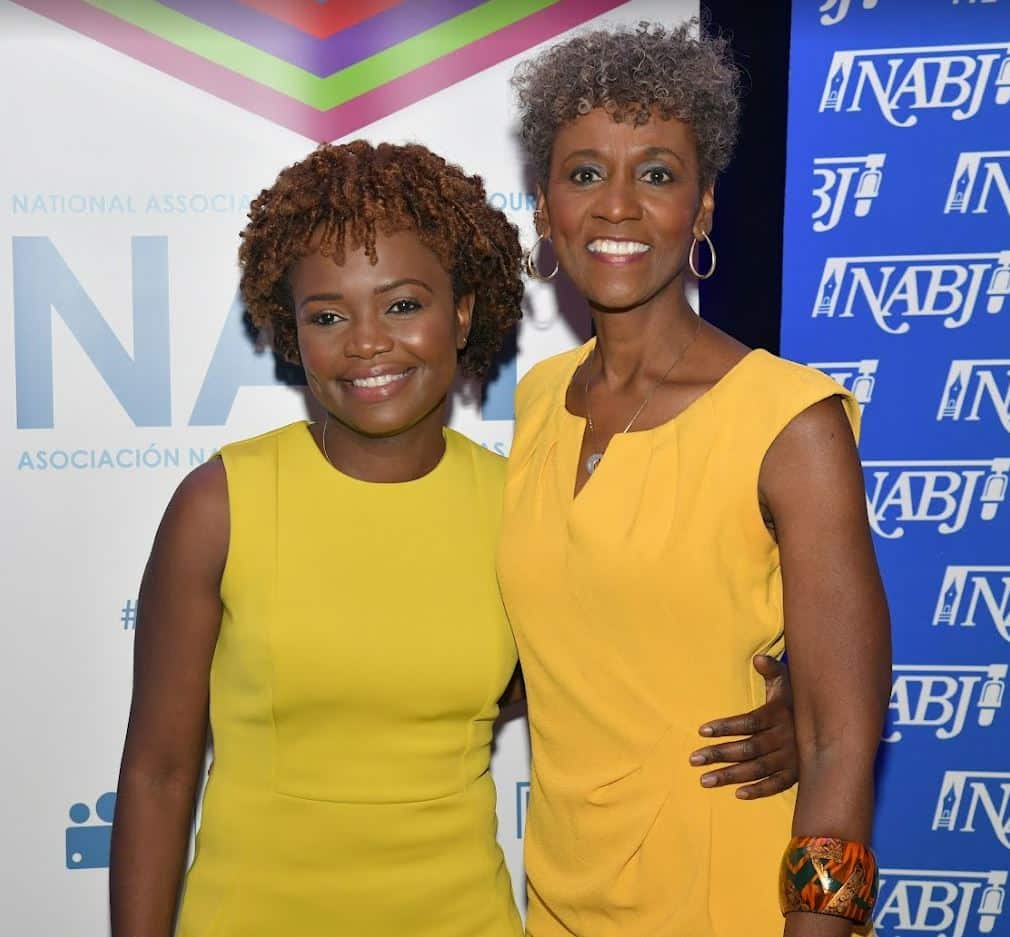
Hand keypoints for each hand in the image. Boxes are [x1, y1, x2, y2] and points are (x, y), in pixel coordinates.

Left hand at [688, 655, 797, 799]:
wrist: (832, 722)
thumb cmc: (798, 699)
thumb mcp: (787, 681)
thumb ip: (772, 669)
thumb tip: (758, 658)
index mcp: (778, 715)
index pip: (748, 723)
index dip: (726, 727)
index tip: (701, 731)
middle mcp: (784, 738)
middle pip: (748, 748)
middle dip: (719, 754)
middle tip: (693, 759)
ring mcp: (791, 759)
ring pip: (757, 769)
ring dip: (731, 776)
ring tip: (705, 780)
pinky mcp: (796, 774)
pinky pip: (777, 785)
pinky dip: (759, 790)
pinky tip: (738, 794)